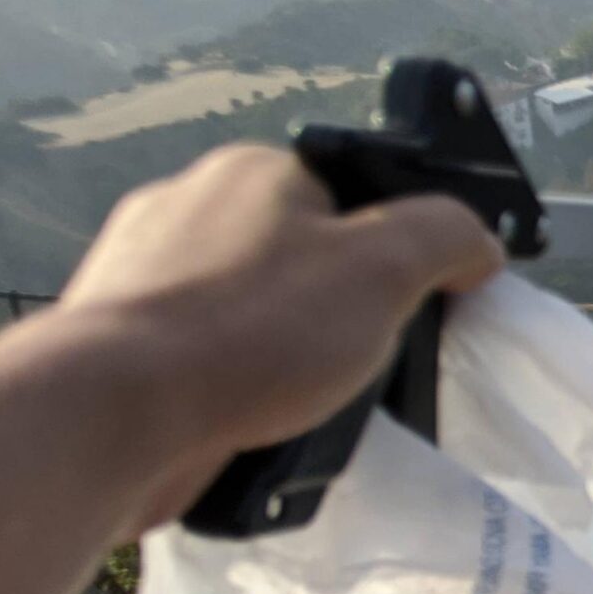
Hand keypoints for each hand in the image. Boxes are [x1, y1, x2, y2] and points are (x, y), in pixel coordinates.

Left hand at [61, 144, 505, 532]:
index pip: (351, 196)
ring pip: (250, 314)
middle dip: (335, 312)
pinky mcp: (115, 340)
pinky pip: (203, 361)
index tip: (410, 308)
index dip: (392, 253)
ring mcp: (141, 272)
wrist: (114, 416)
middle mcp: (187, 205)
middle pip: (300, 257)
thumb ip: (446, 237)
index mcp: (252, 169)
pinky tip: (247, 423)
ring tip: (302, 404)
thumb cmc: (254, 331)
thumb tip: (478, 243)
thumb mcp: (386, 268)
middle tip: (360, 363)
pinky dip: (233, 392)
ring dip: (283, 359)